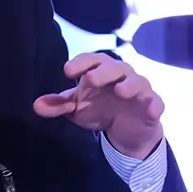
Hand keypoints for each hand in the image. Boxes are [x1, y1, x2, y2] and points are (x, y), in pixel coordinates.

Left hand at [35, 51, 163, 158]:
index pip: (92, 60)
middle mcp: (121, 77)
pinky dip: (155, 105)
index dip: (81, 62)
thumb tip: (36, 106)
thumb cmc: (100, 110)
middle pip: (115, 67)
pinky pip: (156, 102)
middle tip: (91, 80)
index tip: (68, 71)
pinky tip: (151, 110)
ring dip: (130, 85)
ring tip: (121, 92)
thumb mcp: (77, 109)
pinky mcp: (152, 106)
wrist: (125, 131)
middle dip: (104, 72)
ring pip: (138, 82)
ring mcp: (138, 91)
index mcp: (100, 72)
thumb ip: (59, 106)